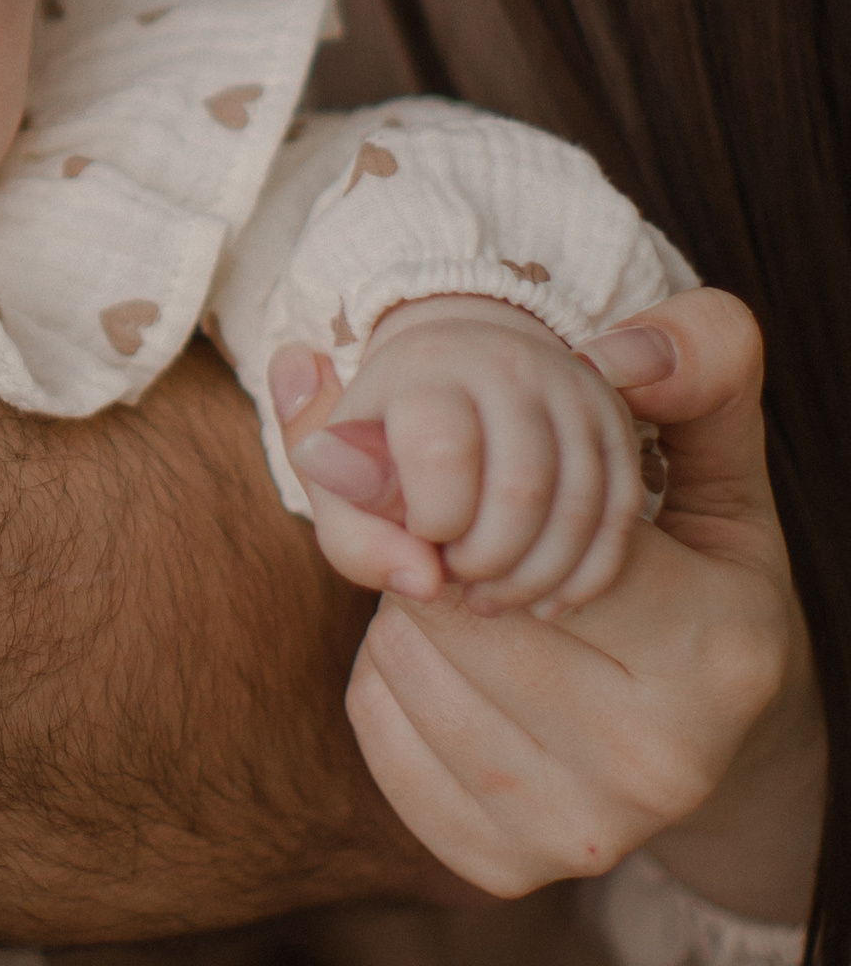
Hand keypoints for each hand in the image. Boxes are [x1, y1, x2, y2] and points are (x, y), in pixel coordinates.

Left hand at [281, 293, 644, 610]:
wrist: (457, 384)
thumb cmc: (388, 449)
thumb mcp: (344, 490)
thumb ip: (356, 539)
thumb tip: (422, 583)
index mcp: (430, 365)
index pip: (442, 452)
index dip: (431, 519)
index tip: (418, 533)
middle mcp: (510, 362)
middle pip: (521, 489)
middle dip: (486, 560)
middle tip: (457, 576)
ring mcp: (574, 391)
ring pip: (579, 509)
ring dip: (535, 578)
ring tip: (492, 598)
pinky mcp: (617, 426)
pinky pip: (620, 517)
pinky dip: (585, 577)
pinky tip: (545, 603)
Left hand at [316, 292, 797, 895]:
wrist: (706, 740)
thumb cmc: (697, 578)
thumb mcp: (716, 462)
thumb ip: (695, 366)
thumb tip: (615, 351)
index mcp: (719, 651)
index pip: (526, 542)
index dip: (459, 498)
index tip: (433, 472)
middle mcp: (659, 763)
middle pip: (452, 613)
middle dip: (434, 556)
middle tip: (467, 546)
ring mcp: (582, 832)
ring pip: (404, 668)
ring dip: (405, 615)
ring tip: (465, 604)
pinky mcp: (500, 867)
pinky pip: (377, 733)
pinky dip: (384, 682)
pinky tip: (445, 669)